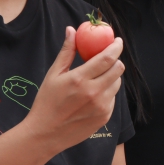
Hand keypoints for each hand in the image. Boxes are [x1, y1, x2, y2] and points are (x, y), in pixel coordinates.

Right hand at [26, 27, 123, 151]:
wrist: (45, 134)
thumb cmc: (46, 102)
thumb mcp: (53, 74)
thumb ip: (66, 51)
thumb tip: (72, 30)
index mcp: (80, 79)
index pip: (107, 58)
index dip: (116, 46)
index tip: (117, 40)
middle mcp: (94, 93)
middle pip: (118, 69)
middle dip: (116, 60)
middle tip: (108, 58)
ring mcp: (101, 106)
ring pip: (117, 83)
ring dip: (111, 76)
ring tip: (97, 77)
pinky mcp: (105, 117)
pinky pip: (113, 98)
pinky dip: (107, 92)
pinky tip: (93, 94)